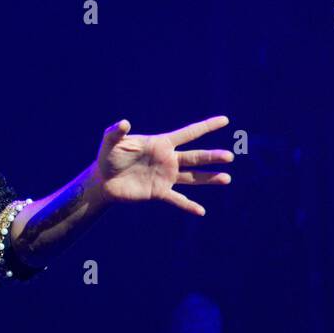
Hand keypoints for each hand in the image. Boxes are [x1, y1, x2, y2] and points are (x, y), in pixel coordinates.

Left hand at [94, 115, 232, 215]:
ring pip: (192, 177)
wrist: (103, 180)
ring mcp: (165, 177)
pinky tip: (201, 212)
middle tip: (230, 156)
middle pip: (196, 157)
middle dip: (213, 157)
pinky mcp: (159, 192)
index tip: (225, 120)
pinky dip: (188, 206)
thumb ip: (117, 131)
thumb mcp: (110, 141)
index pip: (188, 133)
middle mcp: (168, 160)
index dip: (206, 126)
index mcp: (161, 144)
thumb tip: (124, 123)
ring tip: (227, 178)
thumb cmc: (108, 157)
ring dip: (209, 178)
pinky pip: (177, 199)